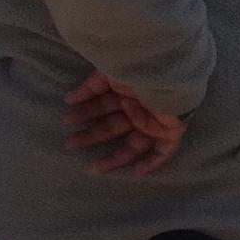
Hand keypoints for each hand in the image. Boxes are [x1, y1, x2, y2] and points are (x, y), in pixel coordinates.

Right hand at [63, 71, 185, 175]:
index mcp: (127, 90)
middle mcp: (140, 107)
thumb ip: (90, 86)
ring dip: (114, 157)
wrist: (167, 71)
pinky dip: (151, 162)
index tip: (67, 119)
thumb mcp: (110, 73)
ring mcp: (156, 121)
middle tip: (70, 143)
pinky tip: (136, 172)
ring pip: (134, 144)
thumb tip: (68, 99)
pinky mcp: (172, 131)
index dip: (86, 112)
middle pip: (113, 127)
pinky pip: (164, 151)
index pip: (103, 105)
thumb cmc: (139, 67)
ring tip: (93, 167)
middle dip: (91, 135)